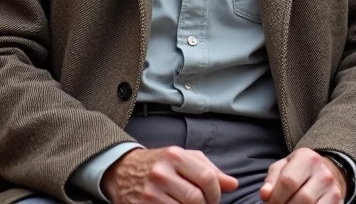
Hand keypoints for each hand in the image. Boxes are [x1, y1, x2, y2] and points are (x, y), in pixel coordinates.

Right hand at [102, 146, 238, 203]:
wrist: (123, 170)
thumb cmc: (161, 163)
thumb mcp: (185, 159)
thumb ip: (210, 170)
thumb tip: (233, 184)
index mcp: (175, 156)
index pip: (207, 178)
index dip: (216, 193)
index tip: (215, 198)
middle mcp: (162, 173)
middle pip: (196, 198)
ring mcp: (150, 193)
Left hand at [260, 148, 346, 203]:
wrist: (326, 172)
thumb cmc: (299, 171)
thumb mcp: (284, 167)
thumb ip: (272, 179)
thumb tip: (265, 194)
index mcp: (306, 158)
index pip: (288, 181)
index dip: (275, 197)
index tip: (269, 203)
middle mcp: (322, 172)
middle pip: (301, 198)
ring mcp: (332, 188)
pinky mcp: (337, 201)